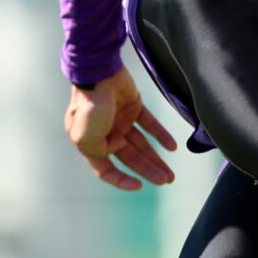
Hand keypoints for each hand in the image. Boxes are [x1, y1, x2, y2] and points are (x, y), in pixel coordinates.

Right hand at [64, 68, 178, 190]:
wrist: (99, 71)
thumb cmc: (90, 104)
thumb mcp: (85, 134)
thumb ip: (98, 150)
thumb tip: (117, 149)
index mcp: (89, 142)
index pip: (105, 169)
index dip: (121, 181)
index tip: (139, 186)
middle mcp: (104, 134)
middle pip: (129, 158)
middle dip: (147, 171)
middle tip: (165, 181)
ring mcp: (119, 120)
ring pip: (141, 144)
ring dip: (156, 158)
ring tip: (171, 173)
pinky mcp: (133, 107)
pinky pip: (149, 125)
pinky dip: (161, 135)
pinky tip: (172, 147)